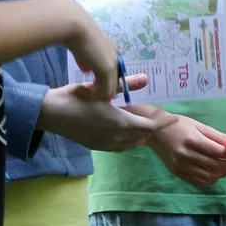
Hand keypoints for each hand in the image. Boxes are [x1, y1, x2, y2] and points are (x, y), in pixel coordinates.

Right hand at [38, 75, 176, 151]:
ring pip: (132, 144)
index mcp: (119, 122)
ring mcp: (105, 145)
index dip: (163, 123)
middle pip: (142, 136)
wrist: (51, 114)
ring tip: (146, 124)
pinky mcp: (97, 147)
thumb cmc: (76, 97)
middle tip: (160, 118)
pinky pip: (120, 147)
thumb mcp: (102, 88)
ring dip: (141, 136)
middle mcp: (115, 137)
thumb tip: (146, 78)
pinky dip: (129, 141)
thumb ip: (125, 85)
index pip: (149, 126)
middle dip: (153, 128)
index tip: (174, 118)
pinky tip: (127, 133)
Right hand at [63, 4, 117, 100]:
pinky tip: (84, 94)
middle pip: (114, 83)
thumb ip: (87, 62)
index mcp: (111, 52)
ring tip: (85, 95)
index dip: (103, 83)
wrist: (77, 26)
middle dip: (102, 91)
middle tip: (88, 95)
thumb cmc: (77, 34)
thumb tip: (86, 70)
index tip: (92, 89)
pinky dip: (96, 96)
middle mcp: (115, 58)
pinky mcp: (107, 70)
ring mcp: (112, 65)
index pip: (112, 73)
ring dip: (99, 95)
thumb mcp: (84, 50)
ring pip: (111, 89)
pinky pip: (104, 91)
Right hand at [140, 112, 225, 186]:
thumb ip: (216, 136)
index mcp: (193, 140)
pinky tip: (217, 174)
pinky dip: (211, 180)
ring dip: (223, 174)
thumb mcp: (198, 125)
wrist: (154, 132)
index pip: (219, 152)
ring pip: (208, 176)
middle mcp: (186, 155)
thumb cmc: (178, 124)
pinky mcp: (177, 173)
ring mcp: (181, 166)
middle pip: (215, 166)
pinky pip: (198, 182)